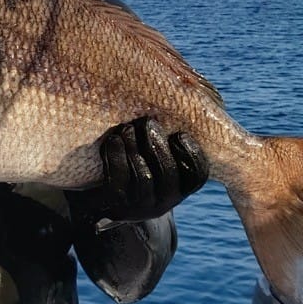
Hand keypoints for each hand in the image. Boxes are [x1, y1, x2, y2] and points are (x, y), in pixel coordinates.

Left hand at [71, 117, 208, 224]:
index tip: (180, 133)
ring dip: (135, 148)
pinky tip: (113, 139)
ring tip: (128, 128)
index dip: (193, 154)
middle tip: (148, 122)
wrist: (104, 199)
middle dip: (158, 145)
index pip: (197, 175)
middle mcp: (164, 201)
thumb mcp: (157, 157)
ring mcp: (140, 205)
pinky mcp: (117, 204)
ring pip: (144, 177)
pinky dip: (116, 157)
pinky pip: (119, 180)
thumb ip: (168, 138)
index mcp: (181, 188)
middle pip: (169, 174)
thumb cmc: (137, 165)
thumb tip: (177, 98)